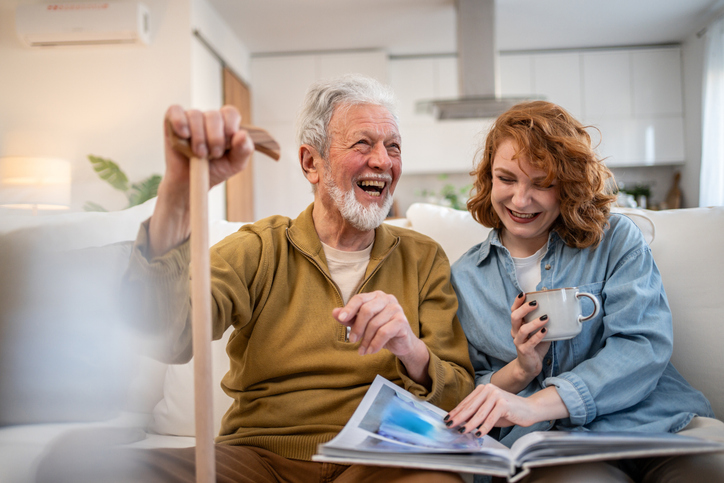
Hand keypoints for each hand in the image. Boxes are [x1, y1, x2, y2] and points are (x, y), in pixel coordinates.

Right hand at [162, 105, 253, 194]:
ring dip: (198, 137)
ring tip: (199, 154)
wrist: (191, 183)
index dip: (230, 125)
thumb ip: (244, 149)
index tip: (228, 142)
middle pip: (213, 115)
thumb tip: (243, 134)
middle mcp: (208, 118)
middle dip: (215, 137)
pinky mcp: (171, 121)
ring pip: (195, 115)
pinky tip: (184, 135)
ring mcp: (189, 118)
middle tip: (213, 154)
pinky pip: (175, 111)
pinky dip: (180, 121)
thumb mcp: (235, 164)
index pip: (230, 112)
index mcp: (225, 124)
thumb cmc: (214, 170)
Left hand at [333, 291, 430, 384]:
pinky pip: (384, 333)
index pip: (360, 298)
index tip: (340, 319)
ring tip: (362, 350)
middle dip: (357, 327)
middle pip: (366, 310)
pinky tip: (371, 351)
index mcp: (376, 296)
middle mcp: (388, 299)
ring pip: (374, 324)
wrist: (401, 343)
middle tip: (352, 340)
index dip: (349, 308)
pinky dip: (375, 344)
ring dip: (366, 340)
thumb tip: (334, 312)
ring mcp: (396, 309)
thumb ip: (350, 318)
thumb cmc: (381, 330)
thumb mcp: (363, 324)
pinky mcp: (402, 321)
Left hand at [444, 385, 567, 436]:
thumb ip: (477, 414)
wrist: (529, 409)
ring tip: (462, 431)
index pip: (467, 402)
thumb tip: (460, 422)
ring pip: (479, 413)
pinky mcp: (503, 403)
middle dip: (458, 417)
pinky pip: (491, 418)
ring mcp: (496, 395)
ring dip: (469, 424)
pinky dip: (484, 428)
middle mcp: (489, 389)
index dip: (456, 411)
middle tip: (449, 425)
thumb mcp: (489, 412)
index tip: (447, 419)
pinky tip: (478, 434)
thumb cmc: (508, 412)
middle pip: (470, 407)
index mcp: (483, 389)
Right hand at [508, 293, 550, 383]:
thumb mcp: (538, 331)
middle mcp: (515, 332)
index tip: (524, 294)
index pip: (513, 310)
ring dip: (534, 322)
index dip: (517, 302)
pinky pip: (531, 342)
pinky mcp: (524, 350)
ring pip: (522, 330)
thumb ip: (542, 321)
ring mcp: (519, 342)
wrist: (530, 366)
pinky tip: (546, 331)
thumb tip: (555, 307)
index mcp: (517, 325)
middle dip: (524, 309)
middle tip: (536, 303)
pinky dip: (538, 335)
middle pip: (514, 317)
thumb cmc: (535, 346)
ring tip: (545, 317)